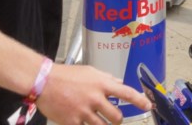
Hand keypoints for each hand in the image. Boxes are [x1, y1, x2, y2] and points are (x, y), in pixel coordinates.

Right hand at [36, 63, 150, 124]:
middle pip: (116, 117)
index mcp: (101, 84)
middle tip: (114, 119)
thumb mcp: (90, 71)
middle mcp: (95, 98)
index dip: (140, 101)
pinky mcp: (72, 121)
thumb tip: (119, 83)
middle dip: (117, 120)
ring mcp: (84, 111)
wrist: (44, 81)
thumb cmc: (66, 75)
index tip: (147, 106)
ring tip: (100, 122)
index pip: (127, 93)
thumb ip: (107, 78)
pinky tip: (84, 123)